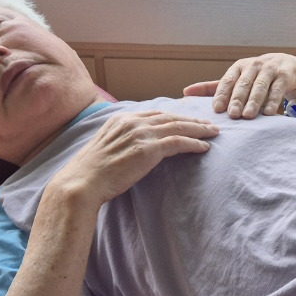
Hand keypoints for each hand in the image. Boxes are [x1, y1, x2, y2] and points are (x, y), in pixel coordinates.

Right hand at [47, 110, 217, 207]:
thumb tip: (135, 145)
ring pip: (178, 126)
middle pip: (170, 116)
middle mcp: (132, 122)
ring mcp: (140, 134)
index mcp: (121, 119)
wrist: (82, 183)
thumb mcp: (106, 146)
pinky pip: (178, 142)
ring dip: (199, 129)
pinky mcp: (147, 149)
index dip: (175, 115)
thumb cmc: (92, 172)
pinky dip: (194, 143)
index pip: (156, 113)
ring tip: (213, 132)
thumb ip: (122, 139)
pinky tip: (204, 147)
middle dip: (192, 119)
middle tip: (208, 123)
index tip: (190, 117)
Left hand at [183, 53, 295, 119]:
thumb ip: (214, 87)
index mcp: (239, 67)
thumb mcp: (237, 79)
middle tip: (232, 115)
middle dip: (237, 99)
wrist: (289, 66)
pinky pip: (278, 89)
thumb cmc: (258, 76)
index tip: (217, 109)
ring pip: (260, 86)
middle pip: (243, 84)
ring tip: (248, 116)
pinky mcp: (285, 75)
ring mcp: (270, 69)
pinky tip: (268, 113)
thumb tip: (185, 93)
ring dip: (254, 101)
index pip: (227, 81)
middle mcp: (253, 66)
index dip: (222, 94)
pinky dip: (273, 101)